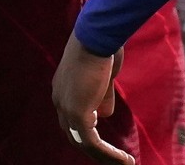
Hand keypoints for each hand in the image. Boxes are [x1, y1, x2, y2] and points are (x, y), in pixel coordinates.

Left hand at [53, 35, 132, 163]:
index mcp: (63, 88)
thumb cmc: (103, 45)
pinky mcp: (77, 113)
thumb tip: (103, 115)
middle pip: (74, 134)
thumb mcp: (103, 76)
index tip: (106, 143)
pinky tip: (125, 159)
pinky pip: (92, 143)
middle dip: (95, 149)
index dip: (89, 132)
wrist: (98, 34)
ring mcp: (65, 107)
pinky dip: (108, 154)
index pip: (73, 118)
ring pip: (84, 142)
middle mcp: (59, 99)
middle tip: (115, 159)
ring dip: (105, 156)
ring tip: (125, 163)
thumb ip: (102, 95)